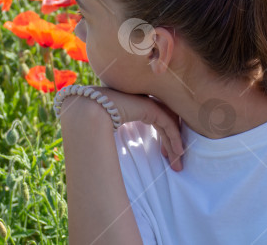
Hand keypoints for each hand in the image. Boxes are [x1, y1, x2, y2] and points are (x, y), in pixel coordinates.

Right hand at [59, 86, 184, 171]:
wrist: (88, 108)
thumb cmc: (92, 120)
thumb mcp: (109, 127)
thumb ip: (116, 132)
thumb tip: (111, 152)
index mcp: (135, 104)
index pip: (157, 120)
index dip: (164, 138)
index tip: (164, 156)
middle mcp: (143, 101)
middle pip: (165, 123)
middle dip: (172, 144)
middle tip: (177, 164)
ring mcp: (147, 102)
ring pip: (169, 125)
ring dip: (175, 145)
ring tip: (178, 165)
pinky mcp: (150, 107)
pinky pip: (168, 124)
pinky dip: (174, 139)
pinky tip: (178, 153)